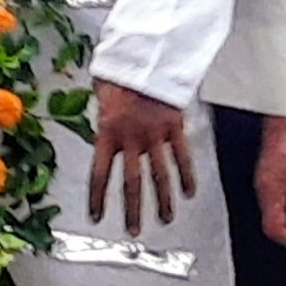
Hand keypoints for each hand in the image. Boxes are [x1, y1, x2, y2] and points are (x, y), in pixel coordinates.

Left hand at [87, 80, 197, 235]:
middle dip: (132, 210)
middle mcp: (130, 139)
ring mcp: (154, 135)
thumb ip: (101, 117)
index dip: (98, 197)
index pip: (99, 173)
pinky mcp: (174, 128)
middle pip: (132, 183)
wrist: (147, 54)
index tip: (97, 216)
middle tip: (132, 231)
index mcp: (106, 132)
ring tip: (164, 219)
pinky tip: (188, 193)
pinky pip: (181, 157)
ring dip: (162, 201)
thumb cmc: (119, 70)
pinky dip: (186, 176)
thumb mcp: (99, 93)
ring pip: (159, 176)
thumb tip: (100, 128)